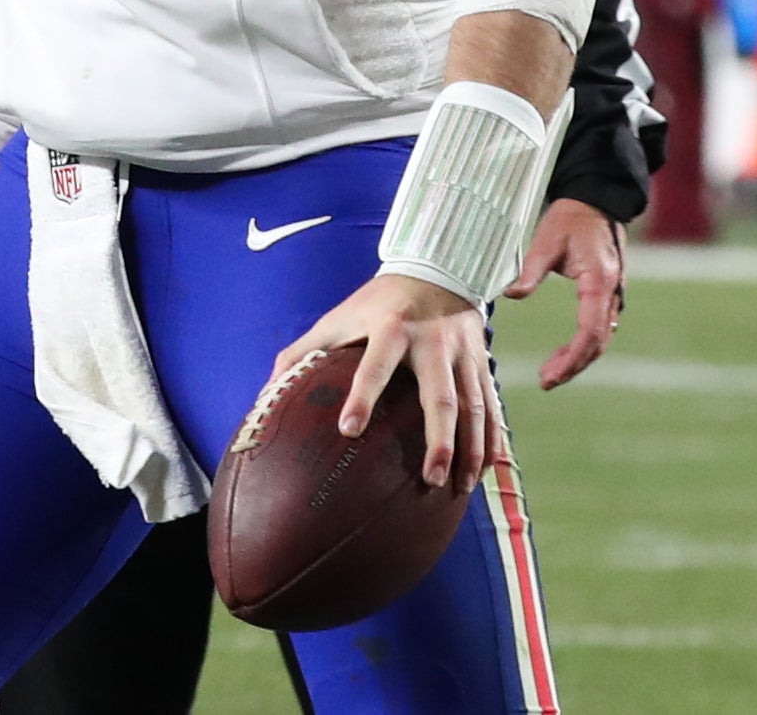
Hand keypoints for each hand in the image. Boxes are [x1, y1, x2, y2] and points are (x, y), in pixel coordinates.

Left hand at [267, 271, 498, 494]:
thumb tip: (265, 391)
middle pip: (440, 396)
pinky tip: (486, 470)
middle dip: (438, 439)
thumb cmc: (376, 303)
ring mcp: (462, 354)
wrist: (437, 268)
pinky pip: (492, 405)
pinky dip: (491, 438)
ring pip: (474, 406)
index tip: (348, 431)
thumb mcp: (337, 318)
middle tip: (430, 479)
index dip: (361, 396)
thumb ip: (302, 352)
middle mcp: (431, 342)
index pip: (374, 366)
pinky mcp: (481, 362)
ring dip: (470, 449)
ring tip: (459, 487)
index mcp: (390, 329)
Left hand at [504, 198, 624, 389]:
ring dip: (578, 358)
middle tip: (546, 381)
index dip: (571, 358)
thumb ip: (530, 270)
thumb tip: (512, 296)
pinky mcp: (608, 294)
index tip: (550, 375)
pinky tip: (565, 353)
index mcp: (598, 283)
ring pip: (601, 338)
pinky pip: (600, 328)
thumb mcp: (546, 240)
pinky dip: (584, 345)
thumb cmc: (571, 218)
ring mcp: (614, 295)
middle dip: (573, 366)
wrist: (596, 200)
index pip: (589, 332)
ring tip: (551, 373)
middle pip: (597, 343)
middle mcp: (612, 294)